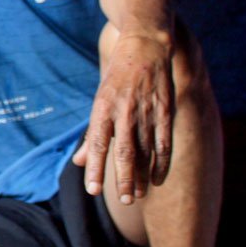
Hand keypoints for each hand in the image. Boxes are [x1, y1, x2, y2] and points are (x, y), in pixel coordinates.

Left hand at [73, 31, 173, 203]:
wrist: (144, 45)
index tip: (93, 191)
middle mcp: (124, 111)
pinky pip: (164, 142)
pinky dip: (162, 163)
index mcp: (103, 108)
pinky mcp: (165, 110)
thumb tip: (80, 162)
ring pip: (145, 151)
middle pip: (124, 152)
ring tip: (138, 195)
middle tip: (124, 201)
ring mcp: (147, 111)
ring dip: (143, 176)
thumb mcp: (99, 102)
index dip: (95, 169)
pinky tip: (159, 179)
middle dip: (124, 179)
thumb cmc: (117, 79)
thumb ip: (92, 135)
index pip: (98, 144)